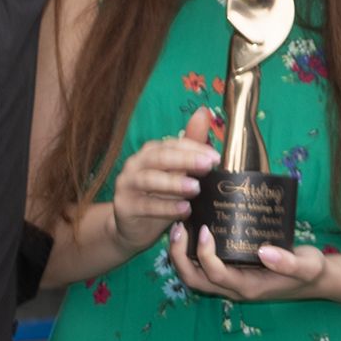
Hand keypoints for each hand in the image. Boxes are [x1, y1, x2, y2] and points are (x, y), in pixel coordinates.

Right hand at [110, 108, 219, 254]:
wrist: (133, 228)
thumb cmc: (160, 197)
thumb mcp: (177, 173)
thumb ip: (190, 146)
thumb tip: (203, 112)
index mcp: (150, 153)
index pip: (172, 145)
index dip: (194, 148)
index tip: (216, 157)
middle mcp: (136, 164)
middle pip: (160, 157)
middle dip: (185, 160)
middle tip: (208, 166)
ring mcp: (127, 184)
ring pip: (150, 180)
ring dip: (174, 183)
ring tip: (196, 188)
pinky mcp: (124, 206)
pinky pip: (145, 205)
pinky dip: (165, 207)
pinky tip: (184, 209)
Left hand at [168, 224, 329, 303]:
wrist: (316, 280)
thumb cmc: (311, 272)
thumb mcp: (308, 266)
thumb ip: (289, 262)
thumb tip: (264, 252)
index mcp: (248, 287)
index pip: (215, 274)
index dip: (204, 254)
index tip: (204, 229)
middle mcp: (234, 288)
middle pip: (194, 279)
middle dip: (179, 256)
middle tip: (178, 227)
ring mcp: (231, 282)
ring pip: (194, 275)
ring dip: (180, 254)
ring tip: (179, 226)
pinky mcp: (232, 272)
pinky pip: (202, 266)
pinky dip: (191, 251)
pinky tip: (193, 228)